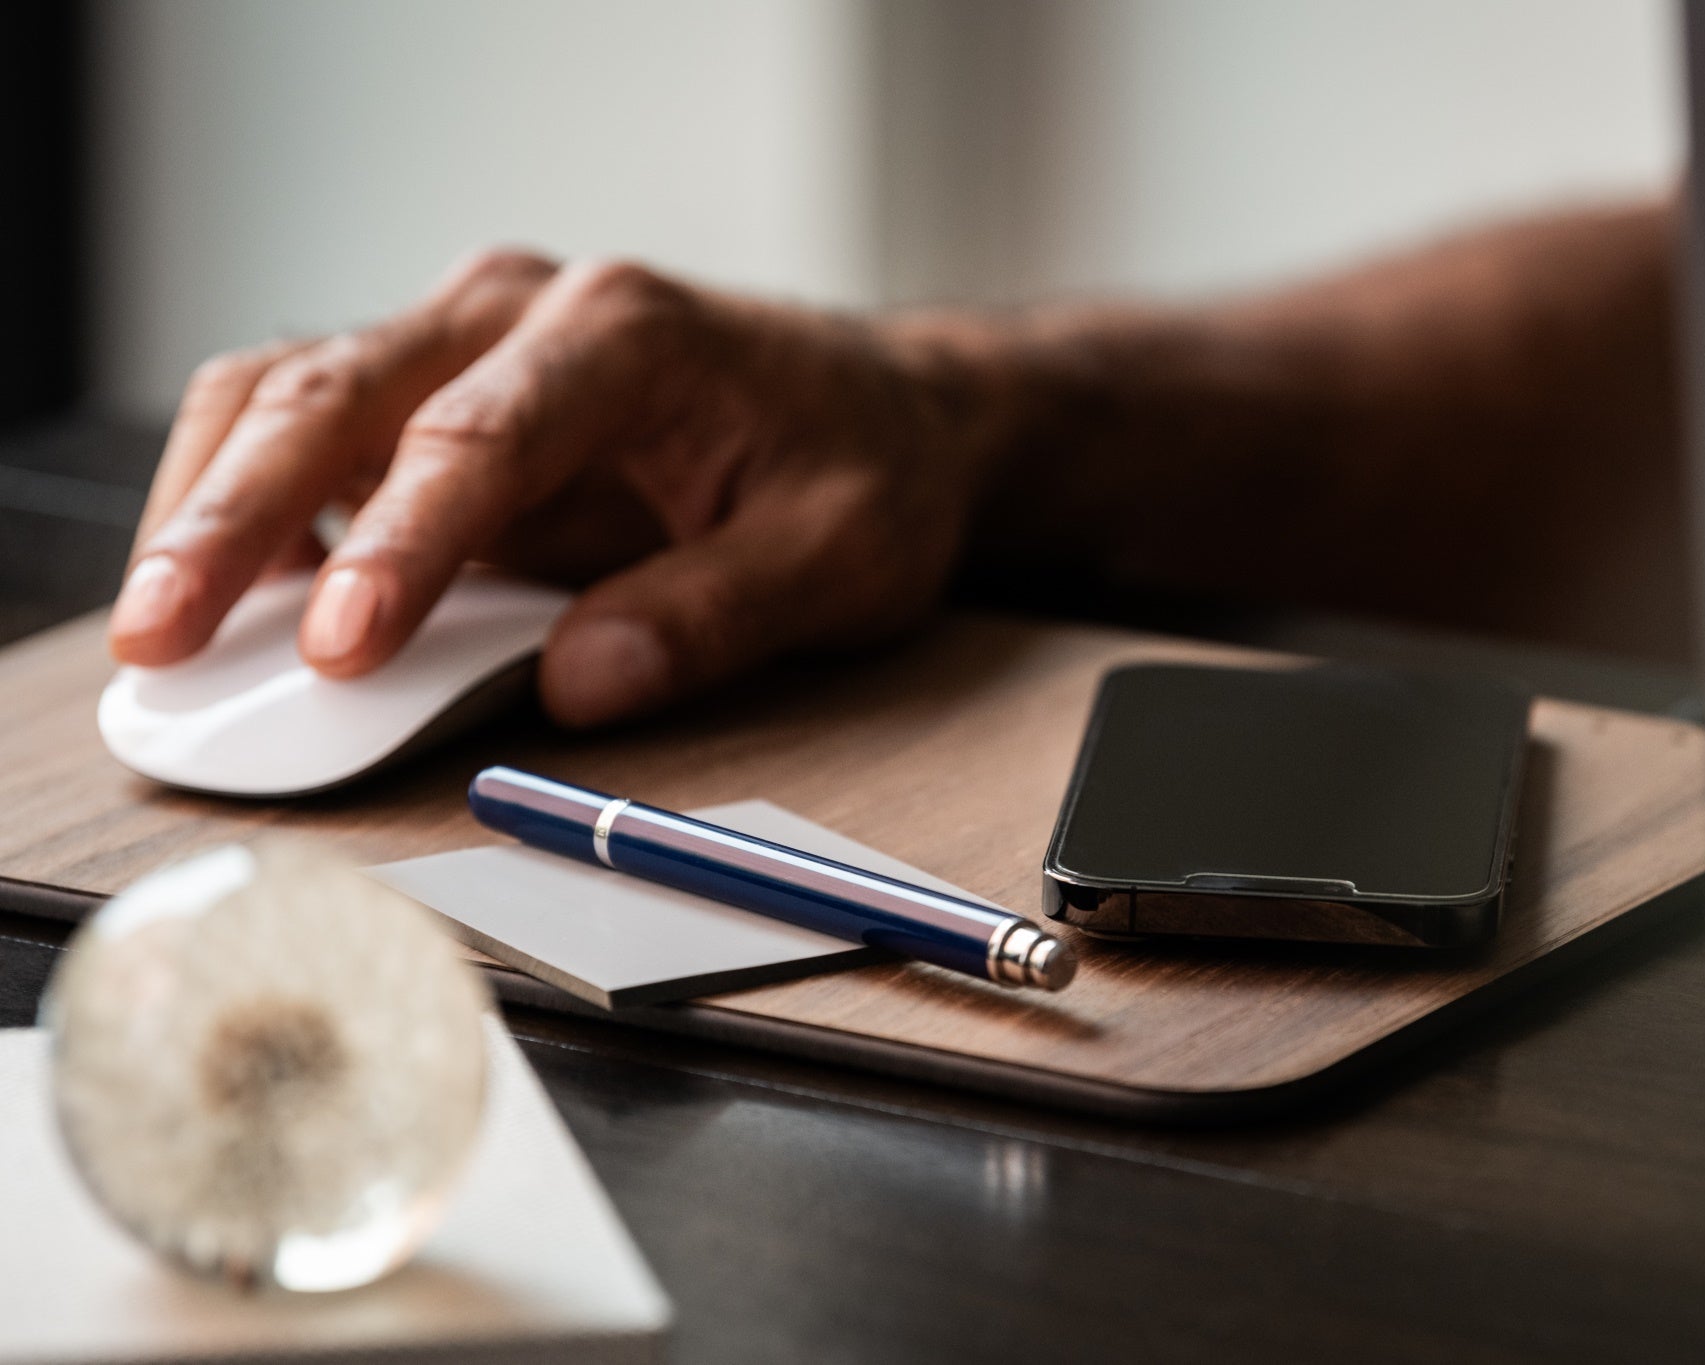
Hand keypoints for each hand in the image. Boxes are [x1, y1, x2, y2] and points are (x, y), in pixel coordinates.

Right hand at [108, 250, 988, 725]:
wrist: (881, 413)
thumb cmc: (862, 474)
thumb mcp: (839, 557)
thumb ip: (713, 614)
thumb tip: (577, 685)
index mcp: (629, 334)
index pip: (485, 434)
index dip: (402, 544)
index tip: (342, 648)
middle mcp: (526, 314)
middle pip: (342, 389)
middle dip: (238, 516)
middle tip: (166, 636)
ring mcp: (469, 343)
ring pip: (292, 392)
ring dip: (211, 503)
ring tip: (159, 625)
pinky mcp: (440, 395)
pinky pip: (310, 426)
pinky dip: (246, 500)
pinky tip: (227, 593)